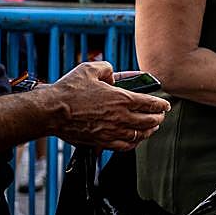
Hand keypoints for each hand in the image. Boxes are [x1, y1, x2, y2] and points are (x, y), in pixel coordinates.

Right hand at [43, 61, 169, 149]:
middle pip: (149, 121)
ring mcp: (112, 132)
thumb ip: (107, 68)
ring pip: (139, 135)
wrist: (50, 112)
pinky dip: (134, 143)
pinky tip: (135, 139)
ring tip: (152, 128)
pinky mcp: (102, 142)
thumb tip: (113, 73)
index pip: (151, 104)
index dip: (161, 105)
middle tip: (160, 116)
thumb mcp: (90, 69)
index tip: (165, 105)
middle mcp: (121, 117)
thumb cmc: (68, 91)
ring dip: (148, 131)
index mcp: (122, 99)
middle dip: (158, 118)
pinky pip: (125, 146)